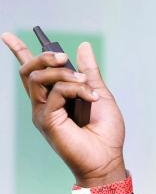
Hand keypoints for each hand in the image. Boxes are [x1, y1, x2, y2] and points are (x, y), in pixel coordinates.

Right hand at [2, 32, 126, 186]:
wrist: (108, 158)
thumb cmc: (106, 132)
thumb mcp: (99, 94)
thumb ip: (89, 72)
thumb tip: (83, 46)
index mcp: (54, 97)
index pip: (31, 72)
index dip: (19, 52)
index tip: (8, 36)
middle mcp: (43, 104)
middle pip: (29, 70)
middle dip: (44, 56)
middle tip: (64, 58)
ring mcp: (43, 112)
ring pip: (38, 78)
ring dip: (64, 74)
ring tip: (84, 84)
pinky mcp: (46, 120)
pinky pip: (54, 93)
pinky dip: (74, 89)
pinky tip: (89, 98)